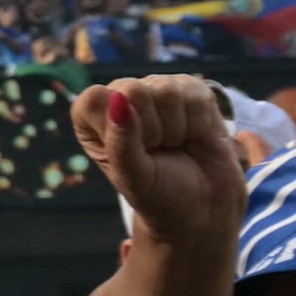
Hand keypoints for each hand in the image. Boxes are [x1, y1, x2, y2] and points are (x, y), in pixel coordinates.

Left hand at [77, 73, 246, 248]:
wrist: (203, 206)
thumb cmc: (159, 193)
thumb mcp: (134, 176)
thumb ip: (121, 141)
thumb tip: (118, 98)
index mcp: (92, 117)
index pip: (95, 98)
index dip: (119, 127)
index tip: (132, 153)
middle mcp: (121, 97)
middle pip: (133, 90)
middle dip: (150, 130)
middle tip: (156, 152)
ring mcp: (157, 89)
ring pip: (168, 91)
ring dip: (176, 128)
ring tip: (174, 145)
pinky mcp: (191, 89)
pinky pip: (197, 94)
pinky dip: (199, 123)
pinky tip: (193, 135)